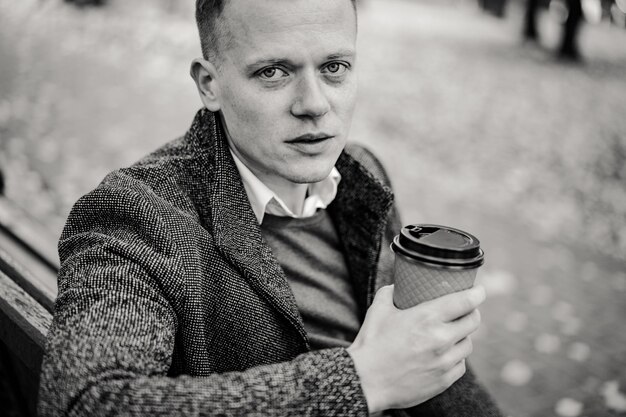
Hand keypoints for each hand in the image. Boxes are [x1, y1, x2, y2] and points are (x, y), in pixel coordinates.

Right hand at [347, 285, 485, 412]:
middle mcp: (440, 339)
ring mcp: (444, 362)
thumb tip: (400, 285)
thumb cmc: (371, 343)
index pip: (464, 302)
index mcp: (426, 318)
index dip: (476, 293)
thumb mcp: (378, 309)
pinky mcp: (443, 380)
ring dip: (462, 336)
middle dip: (472, 312)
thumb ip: (391, 292)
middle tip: (466, 309)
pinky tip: (445, 354)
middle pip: (473, 321)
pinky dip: (455, 357)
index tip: (478, 290)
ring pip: (468, 344)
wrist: (366, 381)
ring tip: (453, 333)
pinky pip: (460, 364)